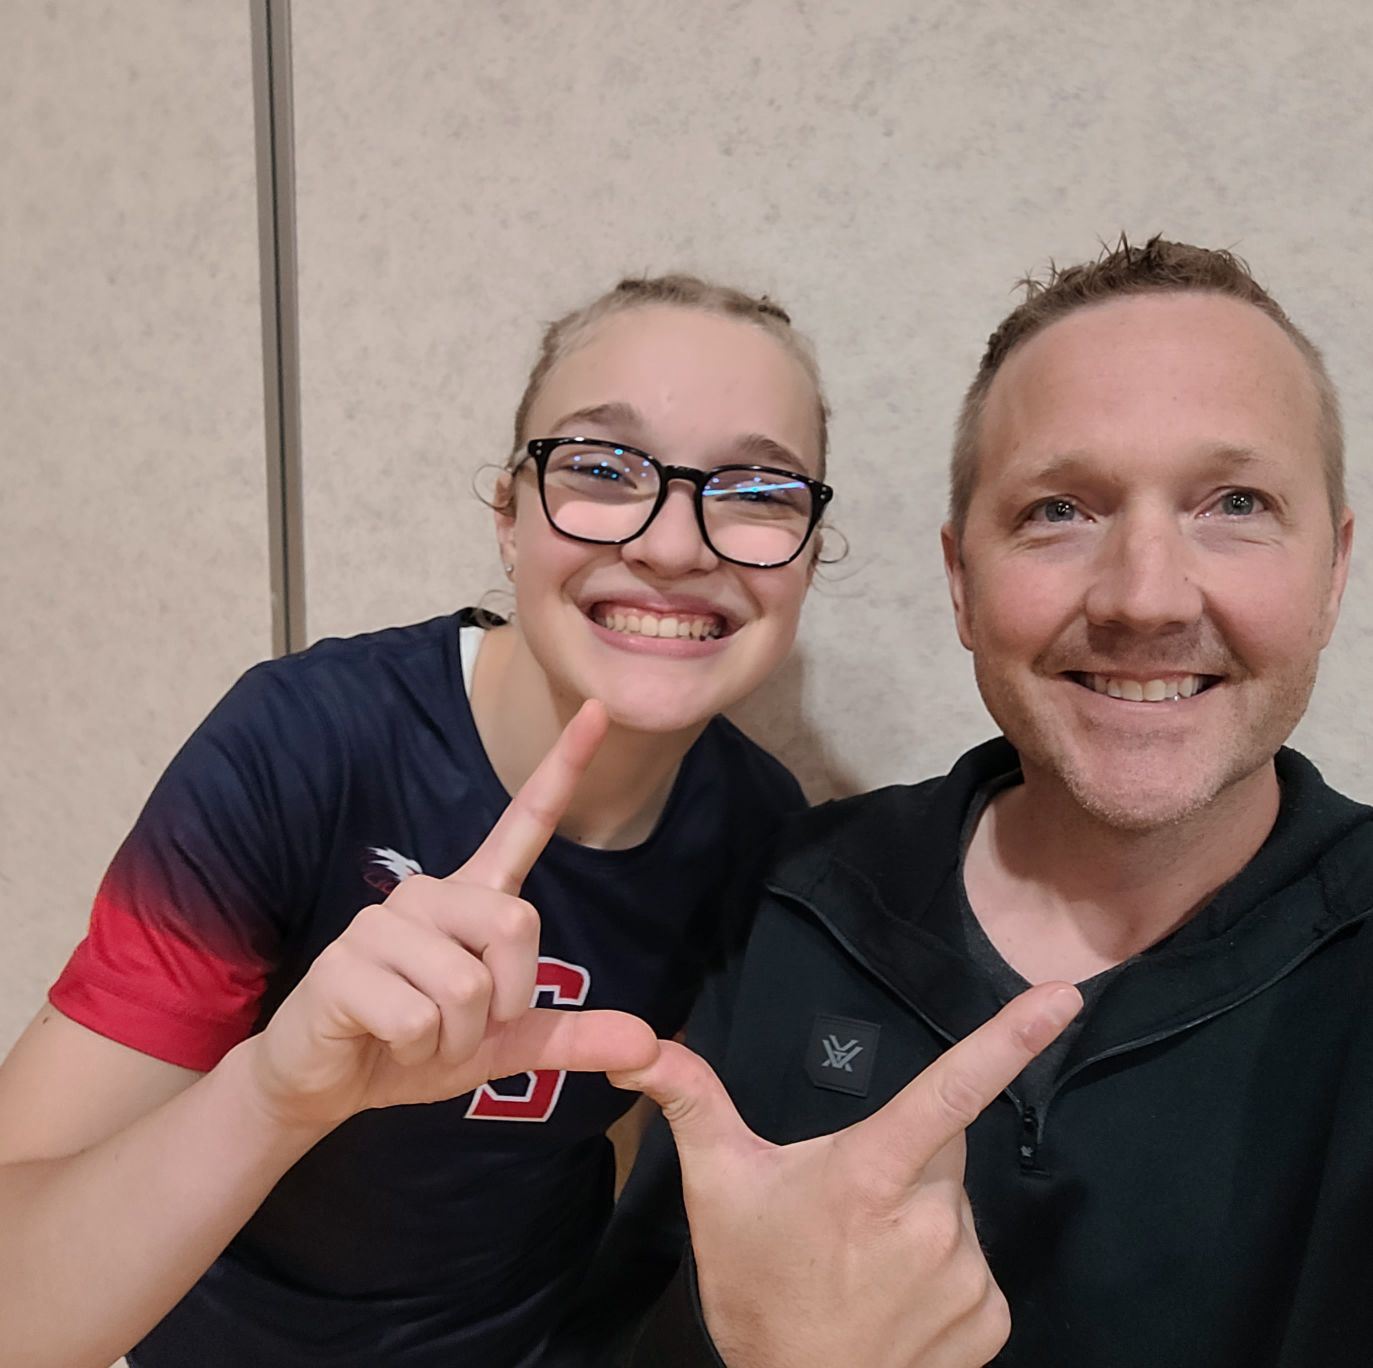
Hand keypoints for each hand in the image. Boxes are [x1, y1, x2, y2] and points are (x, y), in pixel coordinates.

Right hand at [242, 700, 657, 1131]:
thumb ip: (572, 1037)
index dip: (563, 768)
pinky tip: (386, 1043)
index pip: (524, 823)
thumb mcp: (503, 1045)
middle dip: (506, 999)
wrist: (327, 1081)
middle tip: (467, 1027)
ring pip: (466, 986)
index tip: (598, 711)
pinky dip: (417, 1053)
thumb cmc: (417, 1046)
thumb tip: (651, 1045)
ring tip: (420, 1038)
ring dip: (456, 1039)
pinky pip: (419, 1018)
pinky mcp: (343, 964)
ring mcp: (381, 924)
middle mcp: (429, 894)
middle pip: (516, 924)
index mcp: (471, 898)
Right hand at [613, 982, 1082, 1367]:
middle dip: (907, 1160)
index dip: (1008, 1039)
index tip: (1063, 998)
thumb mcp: (717, 1187)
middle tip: (849, 1206)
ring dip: (923, 1219)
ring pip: (956, 1209)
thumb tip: (639, 1046)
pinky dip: (945, 1273)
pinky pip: (976, 1267)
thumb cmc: (754, 1288)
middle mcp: (930, 1221)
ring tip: (867, 1263)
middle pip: (941, 1150)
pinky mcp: (988, 1321)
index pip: (948, 1091)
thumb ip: (691, 1101)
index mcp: (869, 1173)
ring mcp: (965, 1275)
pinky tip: (898, 1299)